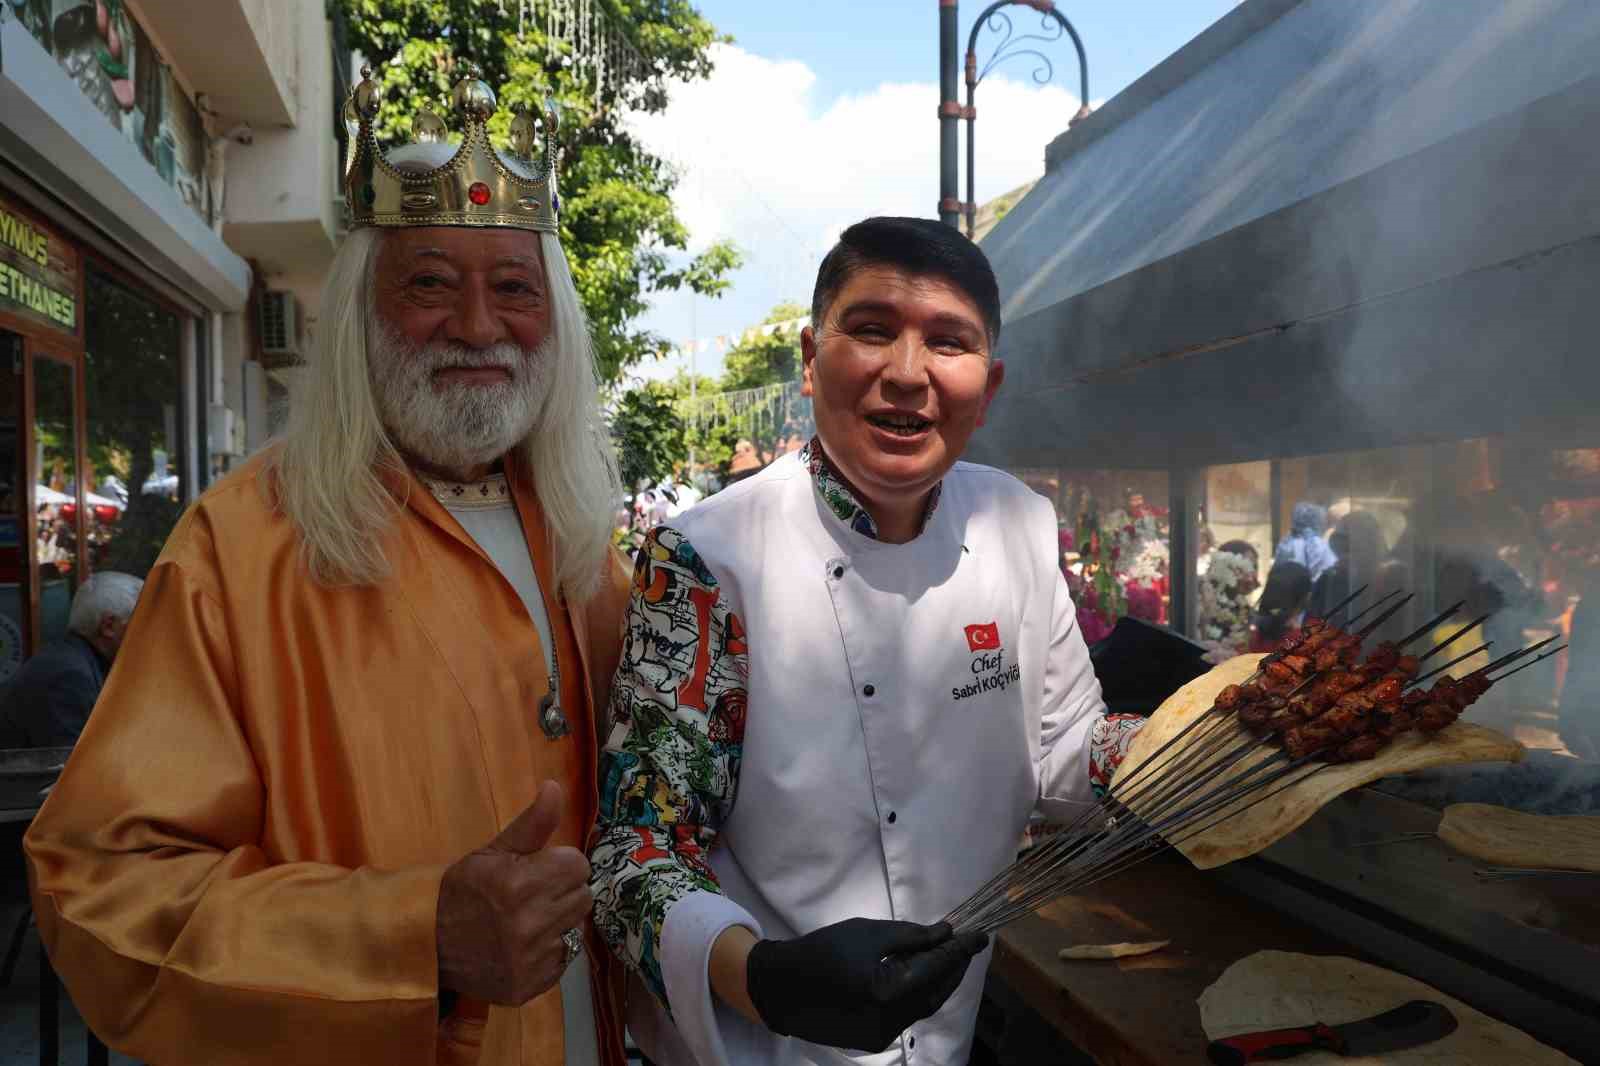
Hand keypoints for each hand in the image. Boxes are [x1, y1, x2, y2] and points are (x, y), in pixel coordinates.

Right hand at [435, 781, 591, 1005]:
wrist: (427, 945)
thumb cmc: (463, 891)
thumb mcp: (492, 853)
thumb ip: (532, 824)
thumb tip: (555, 787)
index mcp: (518, 884)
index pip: (579, 865)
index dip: (560, 863)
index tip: (539, 868)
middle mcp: (527, 924)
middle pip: (583, 896)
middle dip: (562, 890)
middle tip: (533, 893)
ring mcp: (529, 961)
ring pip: (576, 928)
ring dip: (558, 922)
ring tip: (527, 919)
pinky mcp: (529, 987)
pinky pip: (563, 960)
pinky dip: (548, 953)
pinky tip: (523, 946)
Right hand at [744, 918, 988, 1052]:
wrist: (782, 986)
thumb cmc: (822, 951)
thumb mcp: (867, 933)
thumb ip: (910, 935)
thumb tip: (944, 933)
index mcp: (886, 991)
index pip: (935, 968)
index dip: (960, 950)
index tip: (979, 934)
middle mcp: (888, 1021)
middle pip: (935, 993)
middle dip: (954, 968)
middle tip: (967, 944)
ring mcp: (882, 1036)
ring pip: (923, 1007)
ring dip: (939, 982)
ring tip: (949, 957)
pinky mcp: (873, 1040)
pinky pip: (907, 1015)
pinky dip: (920, 994)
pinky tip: (923, 975)